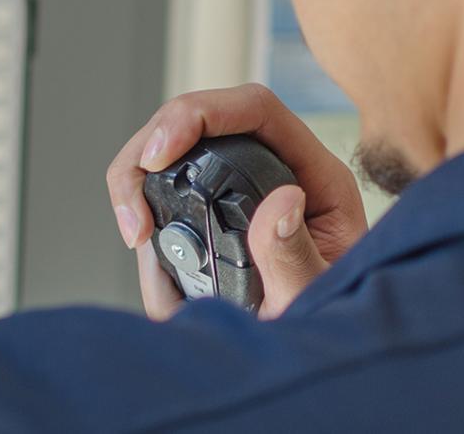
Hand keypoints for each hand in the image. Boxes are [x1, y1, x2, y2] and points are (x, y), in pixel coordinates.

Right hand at [106, 84, 367, 319]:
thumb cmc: (330, 320)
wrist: (325, 354)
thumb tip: (281, 203)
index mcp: (317, 177)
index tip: (160, 155)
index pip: (254, 110)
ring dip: (137, 188)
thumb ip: (299, 257)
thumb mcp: (320, 296)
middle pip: (196, 121)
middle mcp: (276, 169)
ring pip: (171, 154)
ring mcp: (239, 186)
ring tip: (137, 239)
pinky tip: (147, 250)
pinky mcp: (213, 209)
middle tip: (133, 215)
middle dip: (147, 156)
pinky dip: (142, 216)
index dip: (198, 116)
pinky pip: (164, 190)